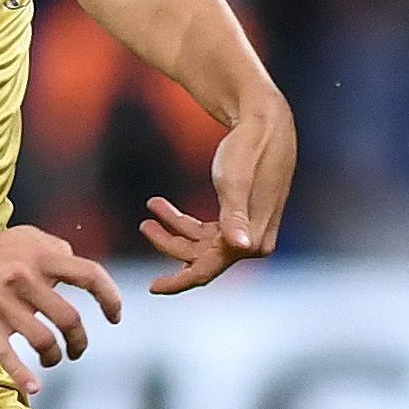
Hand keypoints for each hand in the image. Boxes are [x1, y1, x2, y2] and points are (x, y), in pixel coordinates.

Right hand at [0, 225, 125, 395]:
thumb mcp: (21, 237)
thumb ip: (53, 248)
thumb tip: (77, 265)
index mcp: (39, 257)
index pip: (90, 275)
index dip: (110, 297)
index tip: (115, 316)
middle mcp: (25, 278)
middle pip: (70, 318)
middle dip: (80, 341)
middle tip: (78, 350)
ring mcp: (3, 303)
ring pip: (45, 340)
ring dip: (56, 357)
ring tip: (54, 360)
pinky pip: (8, 355)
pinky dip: (23, 375)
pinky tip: (34, 387)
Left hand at [143, 95, 296, 294]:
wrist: (265, 121)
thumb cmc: (248, 149)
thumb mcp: (234, 182)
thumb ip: (235, 216)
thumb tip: (242, 246)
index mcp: (253, 240)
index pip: (209, 270)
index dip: (179, 281)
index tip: (152, 287)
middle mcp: (253, 241)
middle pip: (202, 257)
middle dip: (170, 245)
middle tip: (144, 225)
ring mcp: (247, 229)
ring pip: (202, 243)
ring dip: (174, 229)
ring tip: (151, 208)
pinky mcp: (241, 215)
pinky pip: (208, 230)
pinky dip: (185, 221)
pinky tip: (164, 207)